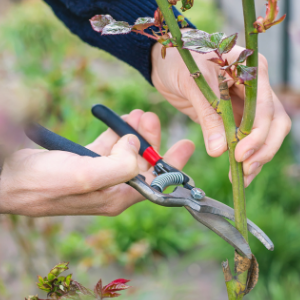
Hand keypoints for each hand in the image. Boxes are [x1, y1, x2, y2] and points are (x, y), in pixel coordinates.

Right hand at [0, 110, 193, 216]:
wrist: (12, 178)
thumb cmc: (46, 183)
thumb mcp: (86, 176)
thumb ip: (118, 165)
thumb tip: (135, 145)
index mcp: (117, 197)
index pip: (154, 182)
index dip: (173, 164)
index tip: (186, 145)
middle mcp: (112, 189)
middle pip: (141, 163)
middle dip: (149, 139)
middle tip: (151, 116)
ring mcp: (99, 175)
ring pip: (126, 151)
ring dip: (133, 132)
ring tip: (139, 114)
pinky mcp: (87, 162)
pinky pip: (109, 146)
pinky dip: (117, 132)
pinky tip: (121, 120)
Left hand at [151, 43, 290, 186]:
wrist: (165, 63)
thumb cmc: (180, 61)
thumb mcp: (194, 84)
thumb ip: (208, 115)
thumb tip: (220, 150)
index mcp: (251, 71)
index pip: (265, 107)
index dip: (257, 135)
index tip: (240, 155)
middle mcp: (254, 88)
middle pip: (274, 122)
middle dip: (263, 149)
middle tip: (245, 169)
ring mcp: (245, 103)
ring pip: (263, 133)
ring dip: (256, 156)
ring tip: (242, 177)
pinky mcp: (232, 116)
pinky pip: (244, 138)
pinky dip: (243, 154)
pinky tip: (237, 169)